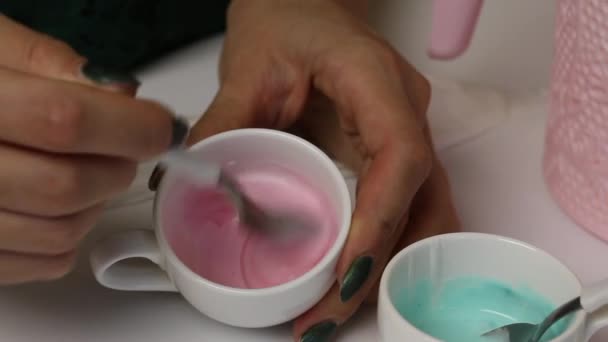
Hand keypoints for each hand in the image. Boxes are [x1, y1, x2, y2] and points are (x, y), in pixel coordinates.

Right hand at [0, 15, 182, 284]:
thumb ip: (54, 66)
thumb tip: (124, 93)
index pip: (66, 122)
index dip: (130, 126)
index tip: (159, 125)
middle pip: (69, 186)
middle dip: (118, 165)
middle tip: (123, 145)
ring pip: (62, 232)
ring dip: (96, 203)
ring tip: (83, 169)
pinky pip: (45, 262)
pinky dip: (70, 235)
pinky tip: (56, 203)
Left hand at [153, 0, 459, 339]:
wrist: (307, 6)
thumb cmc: (288, 17)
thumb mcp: (249, 65)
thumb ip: (224, 125)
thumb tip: (192, 188)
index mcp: (375, 79)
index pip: (401, 156)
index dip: (380, 220)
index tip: (344, 271)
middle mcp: (405, 110)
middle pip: (422, 201)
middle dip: (381, 265)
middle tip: (326, 311)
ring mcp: (406, 132)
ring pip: (424, 213)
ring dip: (388, 267)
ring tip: (332, 308)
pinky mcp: (391, 151)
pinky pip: (405, 209)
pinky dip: (383, 249)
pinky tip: (349, 277)